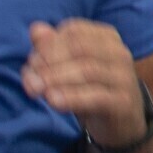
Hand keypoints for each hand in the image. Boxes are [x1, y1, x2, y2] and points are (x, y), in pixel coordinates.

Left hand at [21, 19, 146, 144]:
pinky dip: (72, 97)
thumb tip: (35, 30)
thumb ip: (53, 47)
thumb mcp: (71, 67)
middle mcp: (118, 53)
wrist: (122, 123)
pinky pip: (96, 96)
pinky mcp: (123, 102)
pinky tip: (52, 101)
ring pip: (87, 70)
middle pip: (78, 48)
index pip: (73, 31)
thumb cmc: (91, 89)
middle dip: (48, 62)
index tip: (31, 64)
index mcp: (106, 37)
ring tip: (35, 89)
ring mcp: (124, 77)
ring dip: (55, 79)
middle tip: (29, 79)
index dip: (48, 45)